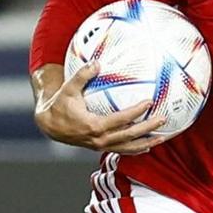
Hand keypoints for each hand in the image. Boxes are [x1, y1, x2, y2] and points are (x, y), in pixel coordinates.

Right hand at [32, 63, 168, 153]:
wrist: (50, 125)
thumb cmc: (60, 105)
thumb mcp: (68, 89)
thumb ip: (82, 75)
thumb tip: (97, 62)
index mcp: (94, 126)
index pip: (121, 119)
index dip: (136, 111)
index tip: (149, 102)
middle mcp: (100, 139)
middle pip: (129, 136)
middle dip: (148, 128)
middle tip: (163, 119)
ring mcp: (100, 146)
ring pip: (128, 148)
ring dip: (146, 143)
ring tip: (162, 138)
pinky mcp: (100, 147)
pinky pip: (121, 150)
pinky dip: (135, 149)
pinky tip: (147, 145)